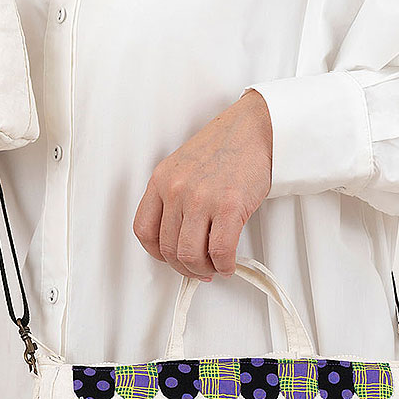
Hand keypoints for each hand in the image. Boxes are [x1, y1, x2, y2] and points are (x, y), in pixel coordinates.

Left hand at [133, 89, 272, 279]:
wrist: (255, 128)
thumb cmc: (225, 146)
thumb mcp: (184, 167)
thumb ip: (175, 197)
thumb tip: (178, 236)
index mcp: (161, 180)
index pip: (144, 230)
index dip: (157, 253)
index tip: (170, 257)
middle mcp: (176, 190)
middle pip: (168, 249)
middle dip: (185, 267)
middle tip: (198, 268)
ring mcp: (201, 198)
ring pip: (190, 255)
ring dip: (204, 270)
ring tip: (214, 266)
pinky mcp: (229, 206)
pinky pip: (220, 251)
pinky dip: (224, 265)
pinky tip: (229, 263)